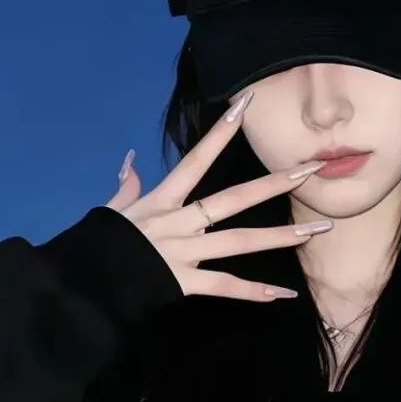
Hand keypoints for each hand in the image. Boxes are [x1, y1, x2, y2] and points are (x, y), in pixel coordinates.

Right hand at [105, 92, 329, 301]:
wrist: (84, 282)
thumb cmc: (97, 245)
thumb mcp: (111, 210)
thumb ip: (126, 186)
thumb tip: (130, 161)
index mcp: (163, 200)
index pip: (197, 160)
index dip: (220, 132)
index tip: (245, 106)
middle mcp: (180, 222)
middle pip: (234, 198)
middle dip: (275, 183)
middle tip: (311, 170)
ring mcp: (185, 252)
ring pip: (241, 242)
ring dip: (282, 236)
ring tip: (317, 230)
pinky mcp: (184, 282)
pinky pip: (224, 286)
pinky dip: (253, 293)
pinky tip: (282, 295)